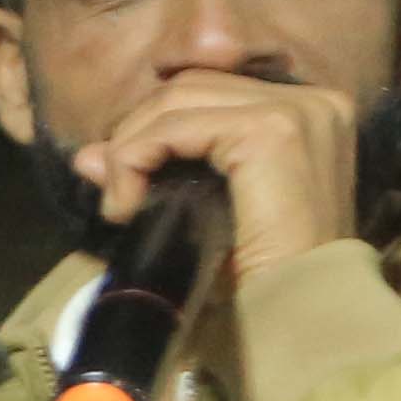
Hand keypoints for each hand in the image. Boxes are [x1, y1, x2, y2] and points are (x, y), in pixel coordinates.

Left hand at [60, 65, 364, 320]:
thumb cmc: (260, 275)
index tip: (121, 172)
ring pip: (178, 98)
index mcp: (307, 112)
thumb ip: (152, 169)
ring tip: (122, 204)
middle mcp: (313, 100)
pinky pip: (176, 126)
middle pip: (190, 85)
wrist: (301, 314)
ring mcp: (297, 110)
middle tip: (115, 193)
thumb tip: (88, 154)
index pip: (210, 88)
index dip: (155, 122)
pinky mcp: (272, 131)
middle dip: (137, 132)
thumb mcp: (203, 210)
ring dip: (131, 148)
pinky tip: (128, 205)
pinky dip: (136, 158)